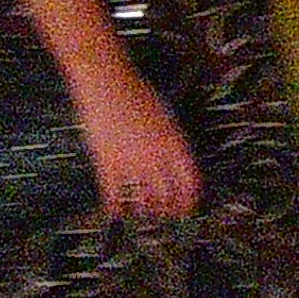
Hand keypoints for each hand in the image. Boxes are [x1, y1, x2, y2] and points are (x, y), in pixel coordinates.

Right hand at [73, 69, 198, 224]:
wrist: (107, 82)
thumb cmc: (136, 92)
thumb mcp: (165, 115)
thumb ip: (171, 141)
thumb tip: (176, 163)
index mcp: (173, 142)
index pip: (189, 181)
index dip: (191, 199)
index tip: (189, 207)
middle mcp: (155, 155)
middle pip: (168, 195)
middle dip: (170, 210)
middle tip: (168, 215)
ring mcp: (131, 161)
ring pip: (143, 200)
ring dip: (145, 211)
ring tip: (146, 214)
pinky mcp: (107, 163)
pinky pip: (114, 195)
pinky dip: (116, 208)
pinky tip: (116, 212)